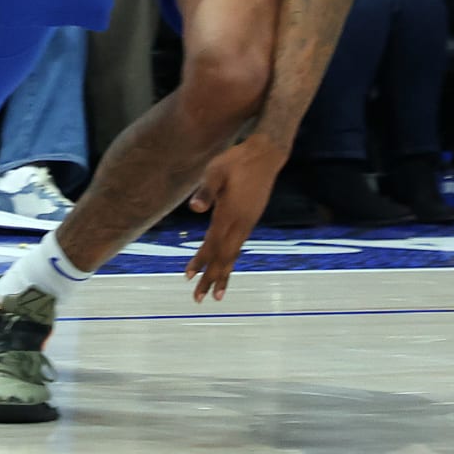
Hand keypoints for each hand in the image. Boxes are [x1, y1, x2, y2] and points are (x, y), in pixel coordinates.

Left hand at [185, 136, 284, 301]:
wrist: (265, 155)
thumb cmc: (236, 160)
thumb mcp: (215, 171)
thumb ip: (206, 191)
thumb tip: (195, 208)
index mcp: (229, 214)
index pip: (212, 245)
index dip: (200, 262)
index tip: (188, 277)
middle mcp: (241, 223)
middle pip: (223, 257)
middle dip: (210, 278)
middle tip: (199, 299)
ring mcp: (248, 222)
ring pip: (233, 254)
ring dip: (223, 274)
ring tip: (216, 293)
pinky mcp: (251, 218)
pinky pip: (239, 245)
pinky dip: (231, 259)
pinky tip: (226, 265)